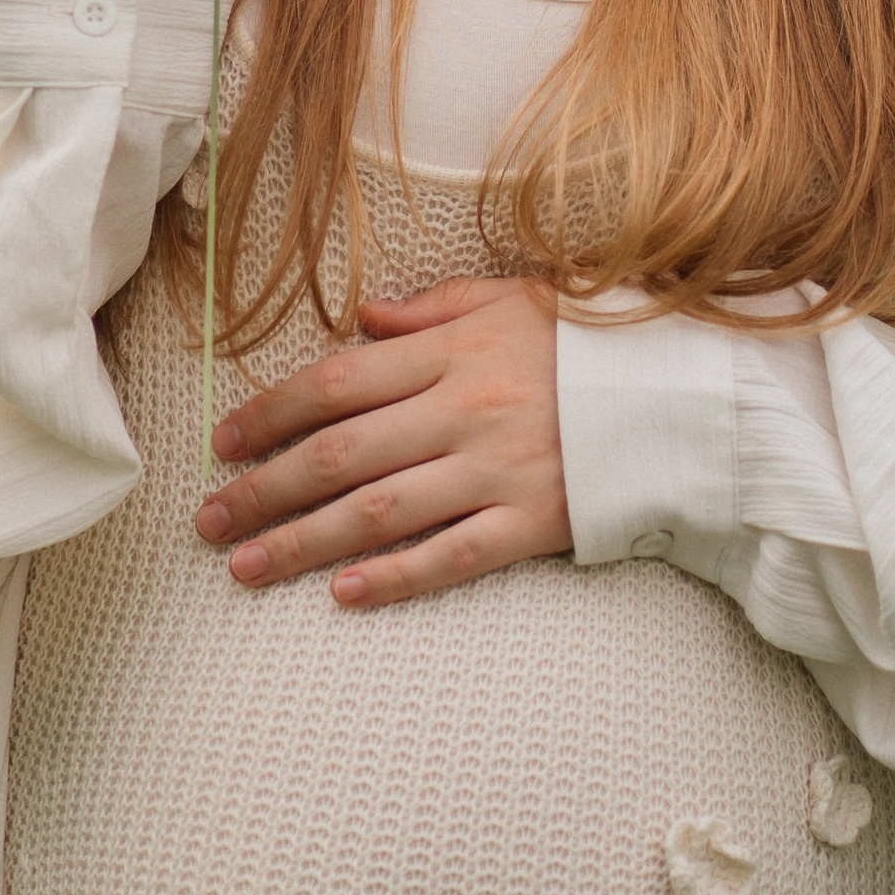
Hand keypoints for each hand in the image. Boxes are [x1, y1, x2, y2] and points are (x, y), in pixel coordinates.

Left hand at [193, 276, 569, 604]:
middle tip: (209, 518)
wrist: (685, 394)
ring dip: (305, 541)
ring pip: (381, 512)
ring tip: (246, 566)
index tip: (222, 441)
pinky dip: (396, 577)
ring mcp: (498, 472)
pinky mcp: (534, 524)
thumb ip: (431, 310)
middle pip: (341, 454)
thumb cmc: (590, 343)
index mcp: (452, 353)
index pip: (336, 383)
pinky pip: (453, 556)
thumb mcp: (511, 299)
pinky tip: (344, 594)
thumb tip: (361, 323)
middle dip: (265, 488)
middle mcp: (464, 412)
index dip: (271, 413)